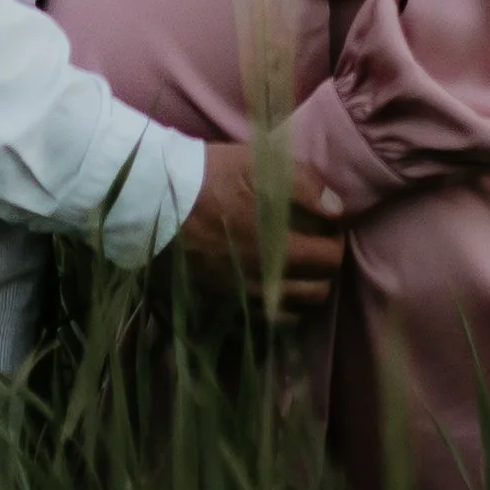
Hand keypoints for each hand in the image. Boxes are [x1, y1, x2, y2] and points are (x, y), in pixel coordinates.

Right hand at [177, 139, 345, 318]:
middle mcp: (264, 282)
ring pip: (291, 313)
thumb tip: (337, 209)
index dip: (336, 241)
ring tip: (295, 270)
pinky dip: (274, 310)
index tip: (328, 227)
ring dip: (302, 293)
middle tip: (315, 247)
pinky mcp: (218, 305)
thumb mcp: (259, 167)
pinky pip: (259, 322)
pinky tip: (269, 289)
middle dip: (324, 270)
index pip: (330, 259)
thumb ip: (306, 186)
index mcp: (279, 248)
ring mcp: (240, 299)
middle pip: (316, 292)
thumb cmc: (208, 178)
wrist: (153, 201)